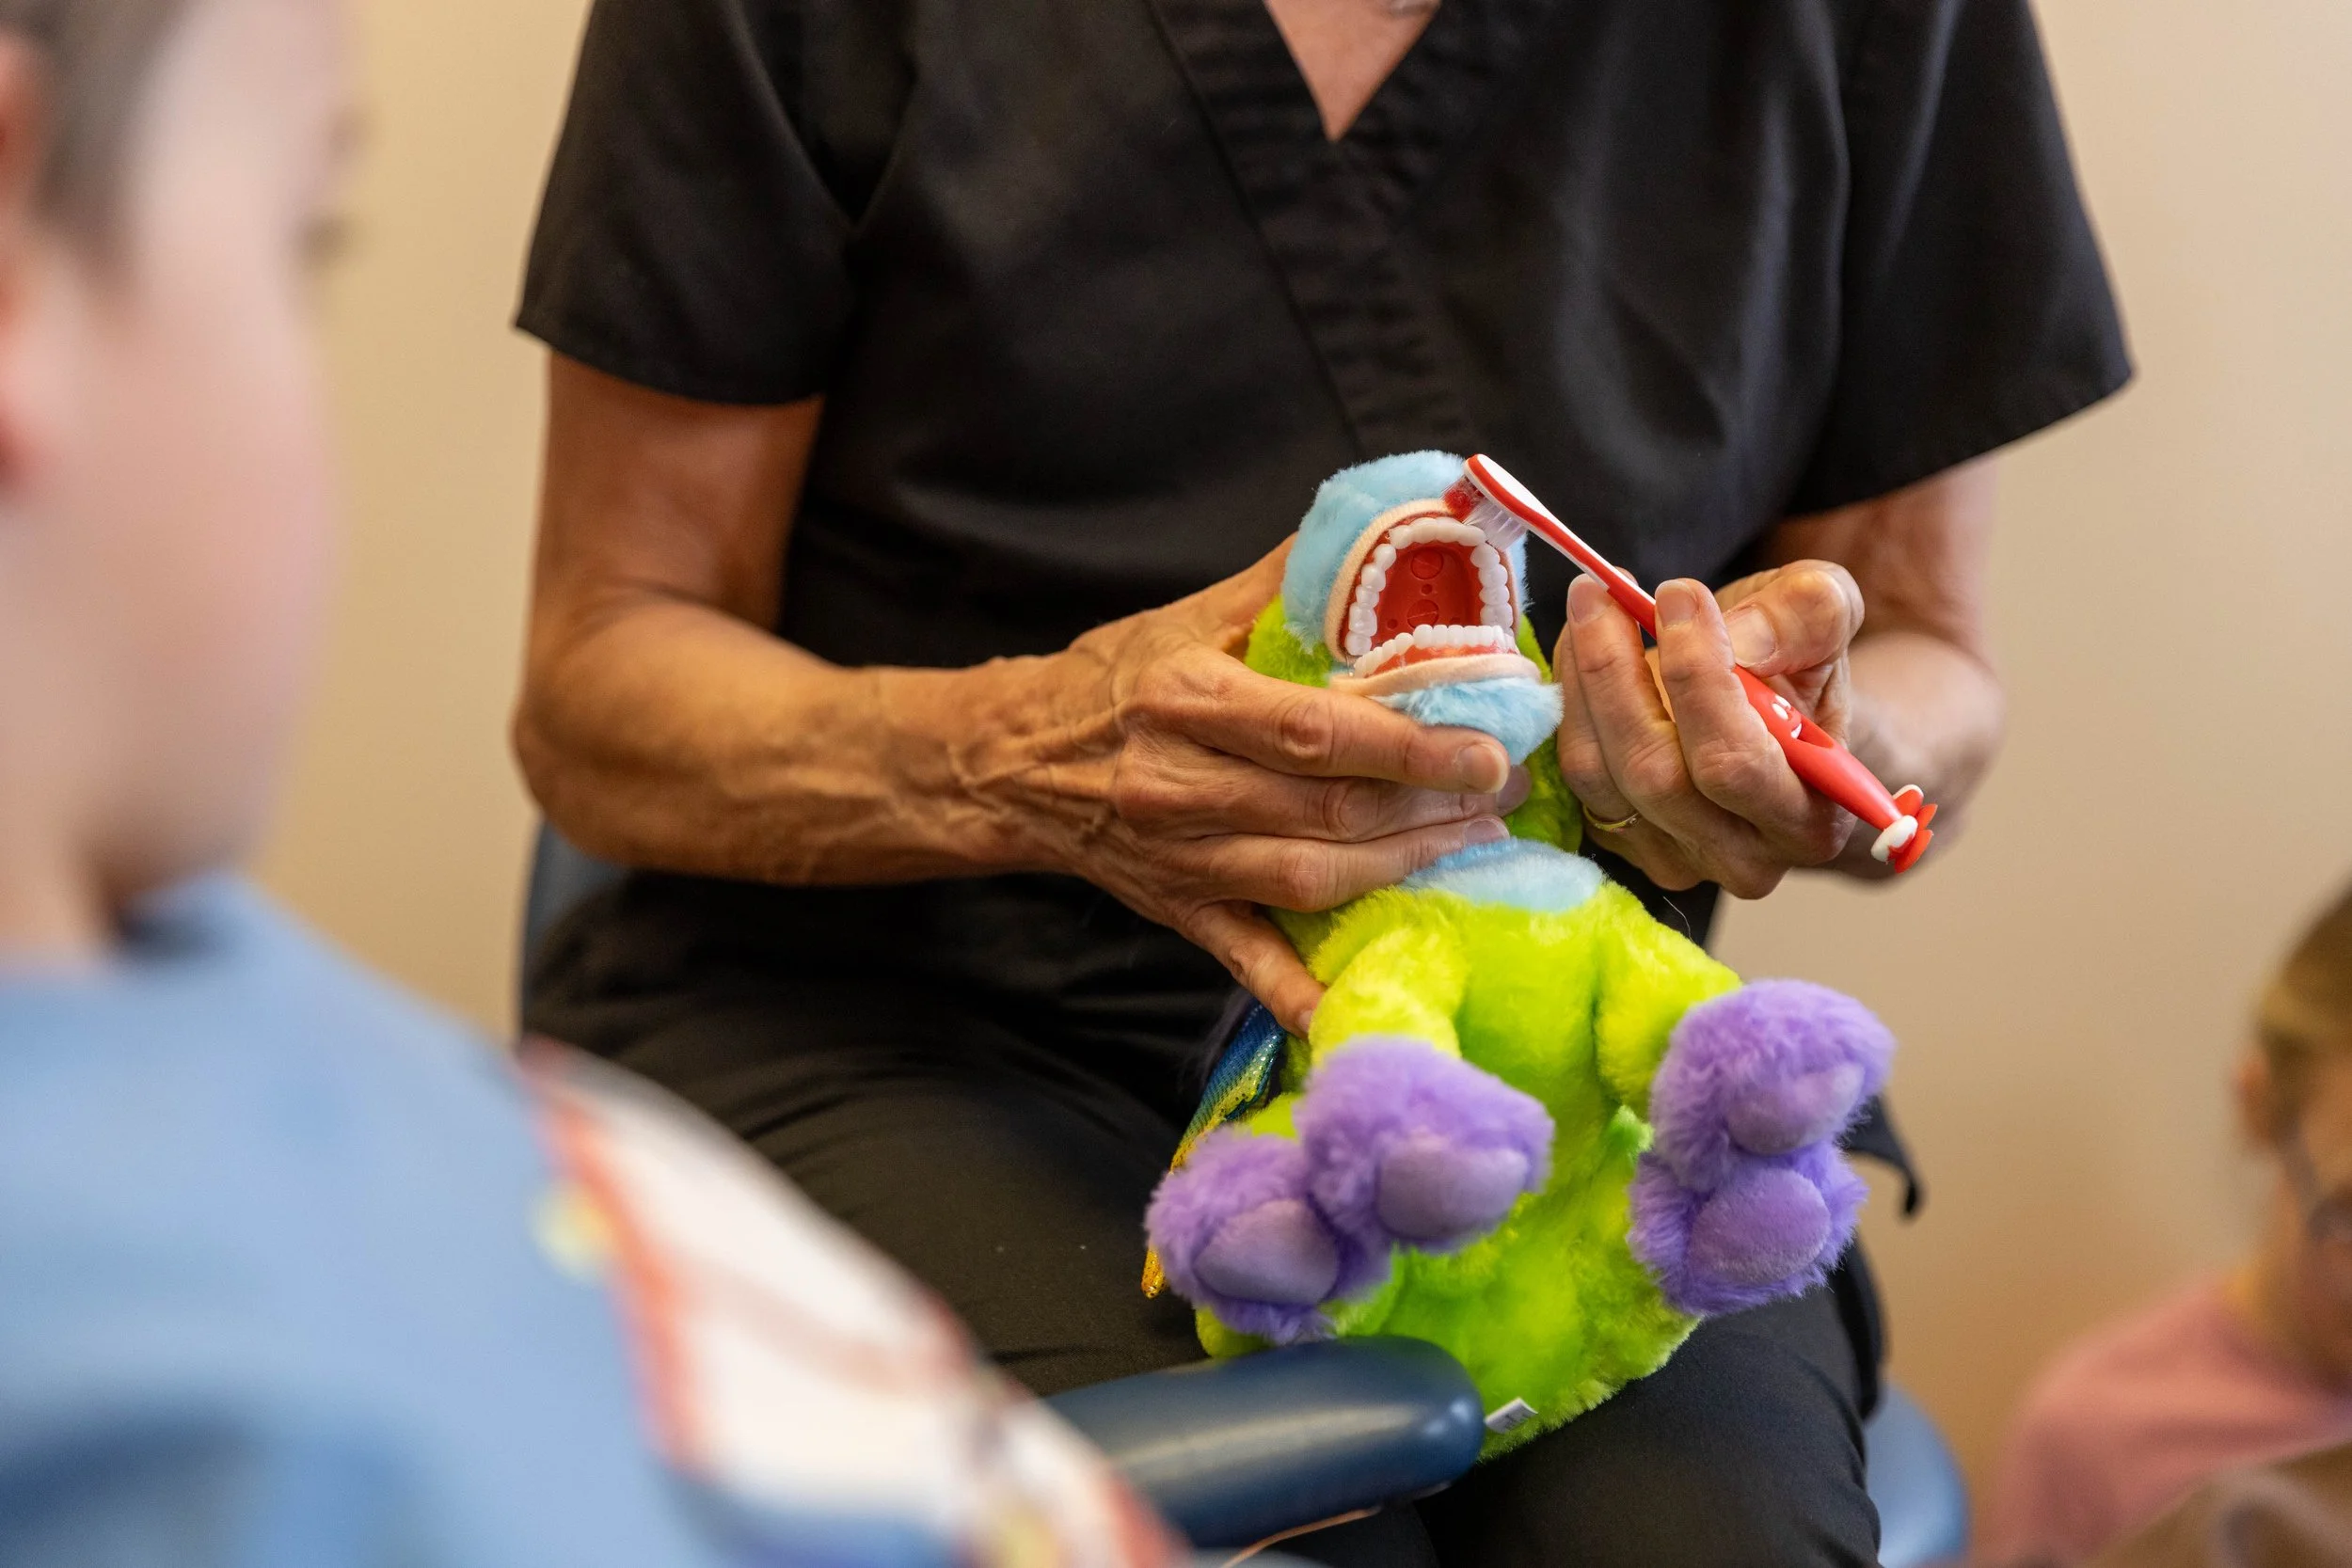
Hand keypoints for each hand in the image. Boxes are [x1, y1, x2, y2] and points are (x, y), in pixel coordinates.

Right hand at [1003, 544, 1521, 1033]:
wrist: (1013, 762)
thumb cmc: (1117, 679)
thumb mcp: (1190, 616)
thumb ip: (1286, 581)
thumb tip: (1384, 527)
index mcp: (1188, 701)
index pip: (1315, 732)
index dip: (1410, 746)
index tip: (1486, 747)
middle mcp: (1180, 786)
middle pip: (1327, 811)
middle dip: (1431, 807)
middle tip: (1504, 791)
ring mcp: (1180, 859)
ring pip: (1308, 880)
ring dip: (1402, 868)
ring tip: (1472, 843)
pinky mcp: (1179, 911)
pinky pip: (1247, 962)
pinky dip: (1300, 992)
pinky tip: (1358, 1004)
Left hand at [1554, 562, 1863, 898]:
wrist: (1777, 705)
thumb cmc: (1803, 664)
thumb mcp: (1827, 616)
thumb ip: (1808, 615)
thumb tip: (1739, 643)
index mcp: (1809, 820)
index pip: (1735, 763)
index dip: (1698, 679)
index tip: (1676, 595)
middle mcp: (1741, 858)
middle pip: (1655, 776)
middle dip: (1618, 673)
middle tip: (1604, 590)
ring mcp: (1672, 857)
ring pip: (1599, 775)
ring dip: (1583, 680)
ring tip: (1590, 603)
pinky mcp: (1619, 840)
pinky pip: (1575, 773)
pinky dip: (1567, 700)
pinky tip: (1581, 645)